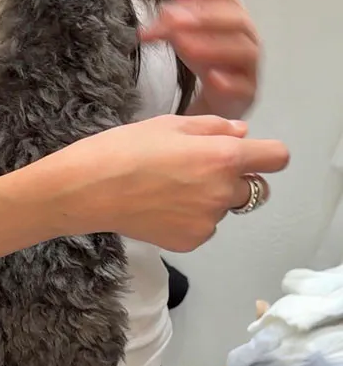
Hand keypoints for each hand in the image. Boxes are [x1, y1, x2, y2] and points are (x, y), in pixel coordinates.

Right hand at [57, 115, 288, 251]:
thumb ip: (214, 128)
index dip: (265, 153)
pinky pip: (203, 227)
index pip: (277, 157)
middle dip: (235, 179)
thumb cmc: (125, 148)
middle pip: (255, 188)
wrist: (88, 190)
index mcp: (224, 158)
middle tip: (197, 171)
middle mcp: (224, 193)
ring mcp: (208, 222)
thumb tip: (242, 133)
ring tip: (168, 190)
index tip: (249, 153)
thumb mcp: (170, 124)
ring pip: (224, 209)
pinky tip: (159, 208)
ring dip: (209, 200)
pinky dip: (190, 219)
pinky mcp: (190, 242)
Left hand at [138, 0, 260, 120]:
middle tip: (171, 16)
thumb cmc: (206, 60)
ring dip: (212, 45)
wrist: (219, 98)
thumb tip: (144, 29)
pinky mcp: (247, 92)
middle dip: (203, 15)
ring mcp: (250, 65)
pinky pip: (243, 85)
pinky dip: (228, 80)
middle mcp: (247, 36)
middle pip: (234, 18)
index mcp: (232, 16)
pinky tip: (212, 77)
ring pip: (241, 50)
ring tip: (183, 45)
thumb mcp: (182, 38)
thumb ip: (165, 28)